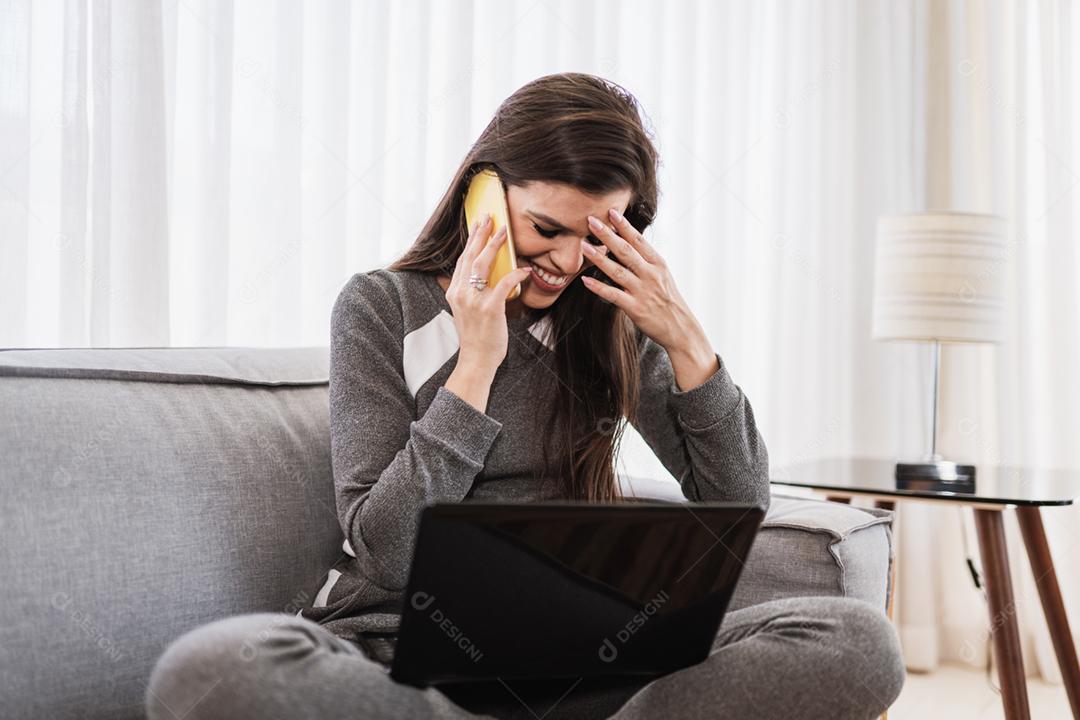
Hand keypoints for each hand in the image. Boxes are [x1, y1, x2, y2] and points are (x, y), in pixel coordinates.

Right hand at [446, 213, 531, 372]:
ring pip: (483, 264)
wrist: (476, 360)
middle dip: (481, 234)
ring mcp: (474, 300)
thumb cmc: (476, 337)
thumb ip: (471, 292)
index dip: (471, 240)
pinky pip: (504, 283)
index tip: (478, 225)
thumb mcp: (466, 311)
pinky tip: (524, 269)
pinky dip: (515, 274)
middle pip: (471, 256)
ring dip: (494, 245)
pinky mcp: (489, 308)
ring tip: (504, 231)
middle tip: (490, 217)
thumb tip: (484, 277)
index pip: (463, 260)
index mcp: (454, 292)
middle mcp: (461, 293)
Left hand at [580, 208, 708, 355]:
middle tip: (592, 221)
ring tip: (584, 246)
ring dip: (599, 258)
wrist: (681, 328)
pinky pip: (613, 295)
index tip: (611, 212)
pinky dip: (599, 288)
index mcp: (658, 264)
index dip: (624, 226)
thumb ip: (646, 261)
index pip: (639, 240)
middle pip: (626, 251)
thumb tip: (630, 243)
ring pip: (617, 271)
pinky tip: (585, 281)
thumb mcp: (663, 276)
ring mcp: (642, 291)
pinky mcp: (635, 308)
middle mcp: (650, 275)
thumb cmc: (669, 301)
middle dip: (607, 235)